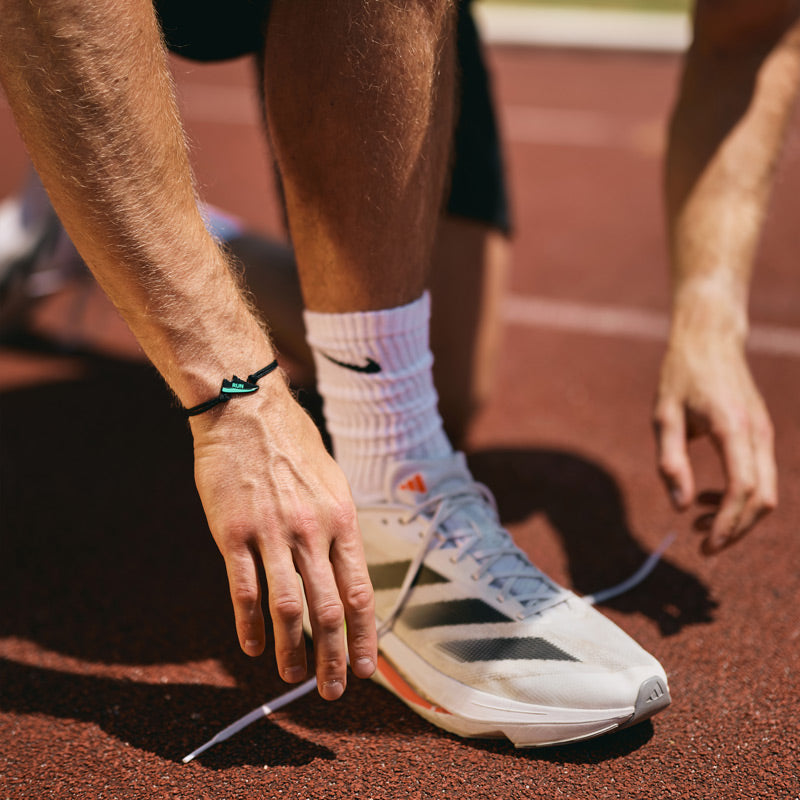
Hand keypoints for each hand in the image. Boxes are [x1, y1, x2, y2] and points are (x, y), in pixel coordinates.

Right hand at [190, 375, 375, 699]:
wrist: (247, 412)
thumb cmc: (294, 448)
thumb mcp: (331, 484)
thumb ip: (338, 531)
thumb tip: (345, 575)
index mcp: (341, 520)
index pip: (360, 591)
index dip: (365, 636)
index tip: (367, 669)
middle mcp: (312, 532)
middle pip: (329, 609)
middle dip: (334, 657)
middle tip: (333, 691)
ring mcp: (272, 533)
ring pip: (289, 607)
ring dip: (292, 650)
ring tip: (292, 678)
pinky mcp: (233, 533)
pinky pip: (244, 590)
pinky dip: (249, 624)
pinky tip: (253, 647)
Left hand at [653, 335, 776, 553]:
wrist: (710, 339)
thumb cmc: (680, 375)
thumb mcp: (664, 416)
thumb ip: (671, 461)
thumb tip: (680, 507)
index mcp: (732, 428)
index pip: (741, 489)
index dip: (728, 523)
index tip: (707, 546)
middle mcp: (758, 434)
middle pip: (762, 499)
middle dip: (736, 529)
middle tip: (703, 545)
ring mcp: (764, 435)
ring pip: (766, 492)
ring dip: (737, 516)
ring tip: (698, 523)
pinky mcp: (761, 435)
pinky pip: (759, 477)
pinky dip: (738, 498)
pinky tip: (705, 498)